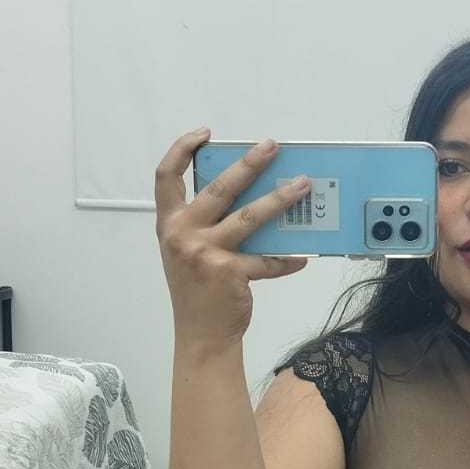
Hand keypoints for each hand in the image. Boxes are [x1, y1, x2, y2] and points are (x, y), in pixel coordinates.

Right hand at [155, 129, 310, 348]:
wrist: (200, 335)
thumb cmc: (197, 289)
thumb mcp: (186, 251)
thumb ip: (204, 223)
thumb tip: (247, 194)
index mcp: (169, 224)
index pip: (166, 177)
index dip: (182, 149)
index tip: (204, 133)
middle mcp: (182, 234)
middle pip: (219, 188)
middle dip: (249, 164)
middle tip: (272, 147)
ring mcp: (205, 252)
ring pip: (250, 217)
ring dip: (280, 198)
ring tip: (302, 185)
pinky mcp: (229, 272)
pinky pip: (267, 260)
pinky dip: (287, 259)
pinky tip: (303, 256)